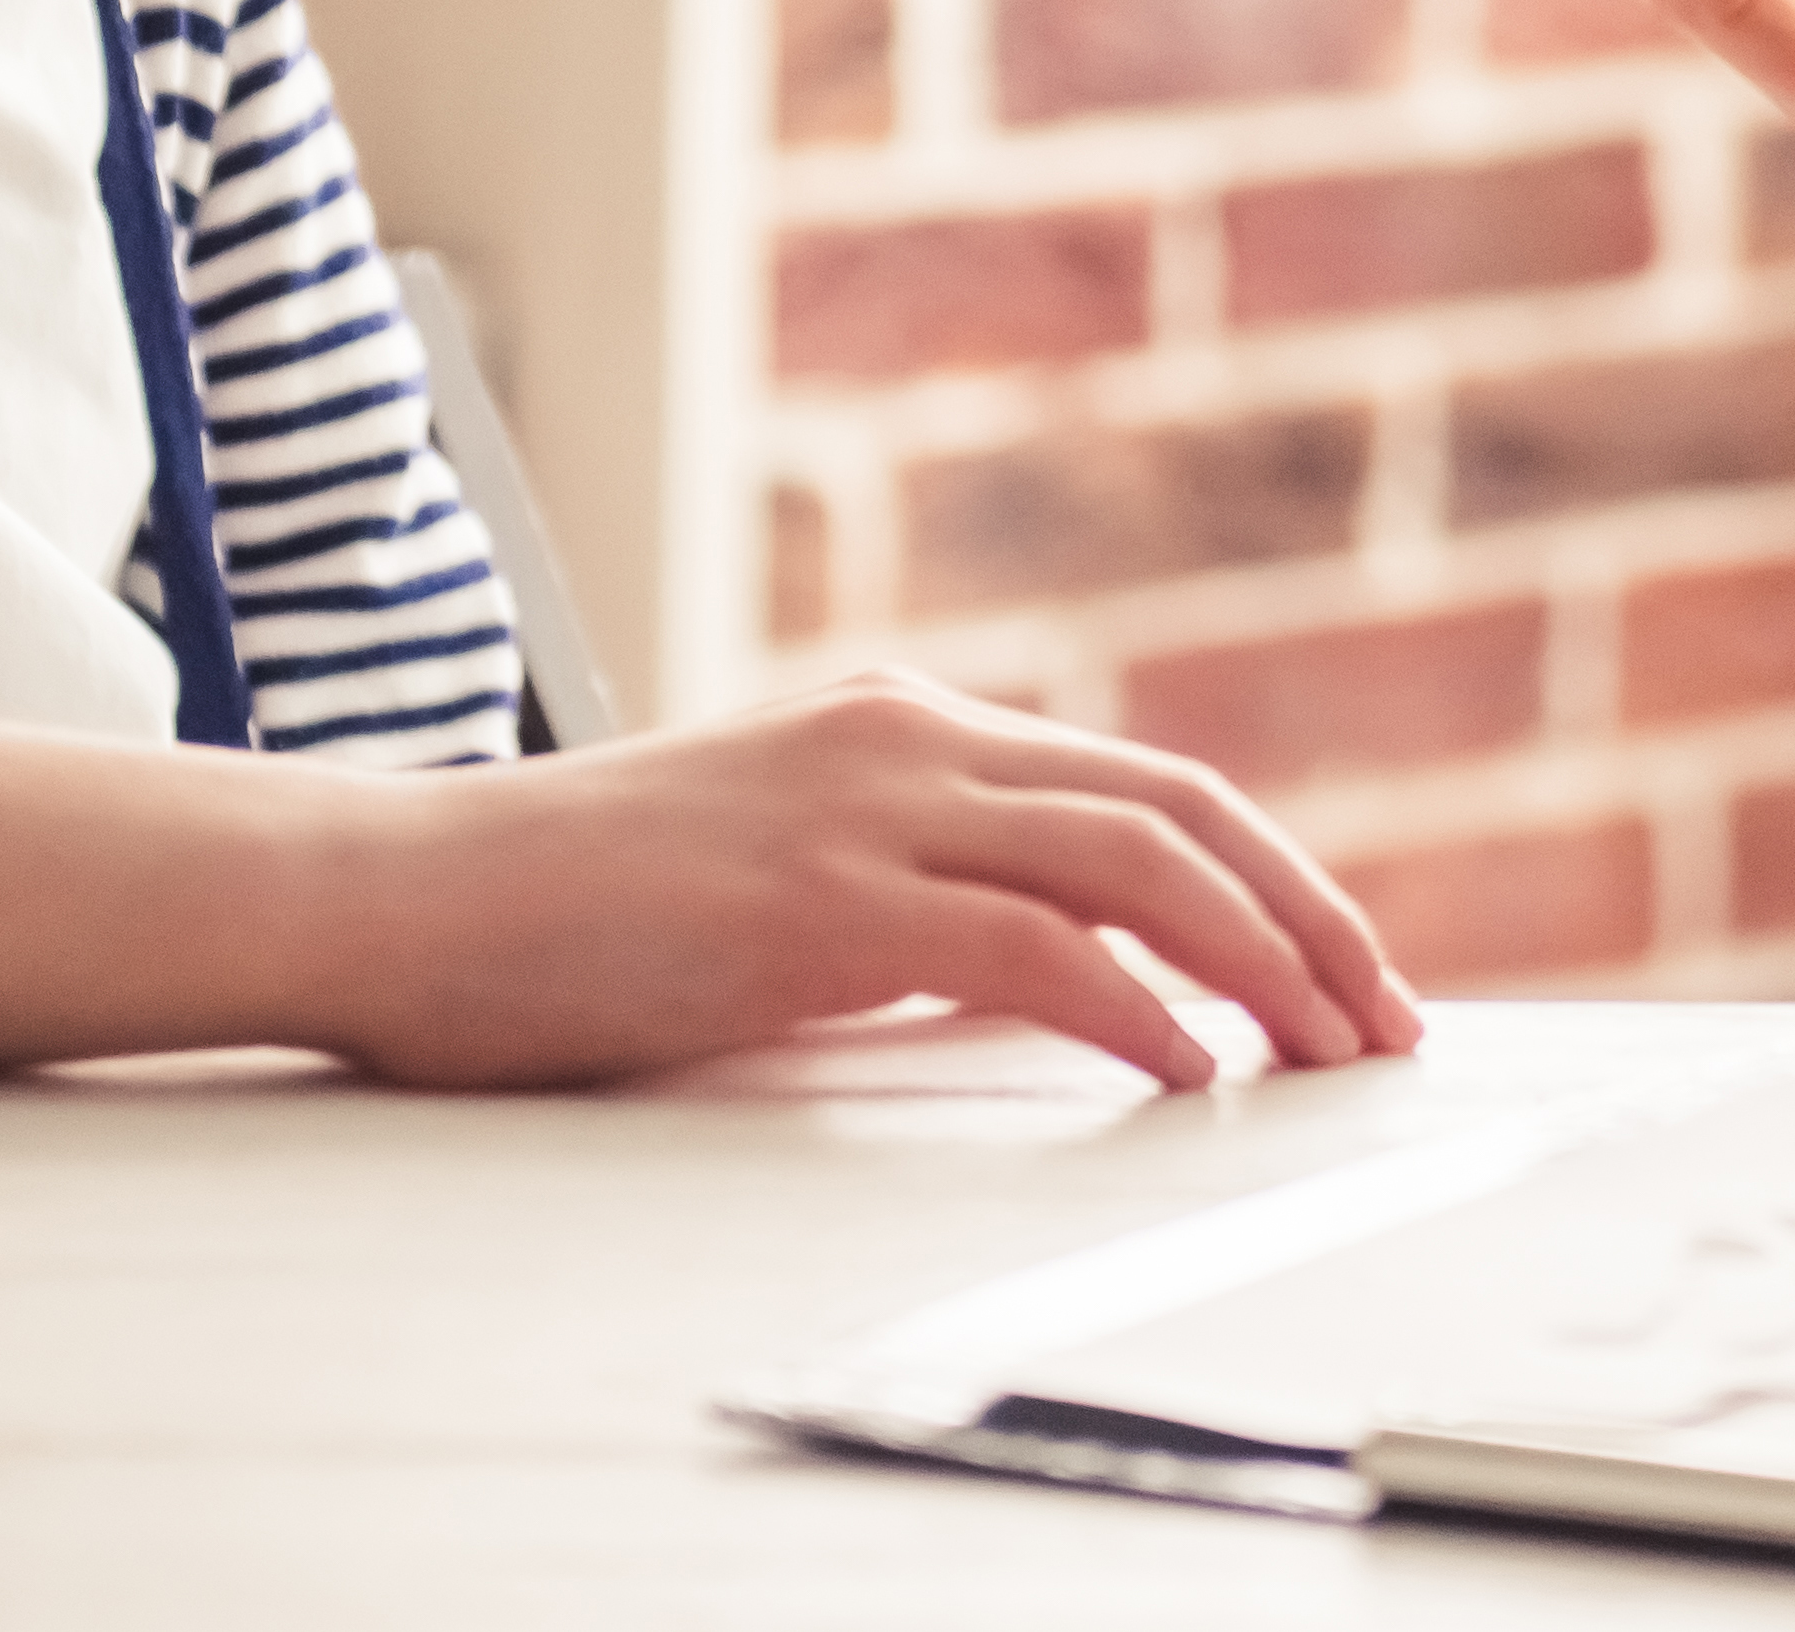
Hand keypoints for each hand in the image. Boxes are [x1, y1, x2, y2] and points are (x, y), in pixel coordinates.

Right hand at [331, 670, 1425, 1094]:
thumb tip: (1055, 985)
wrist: (408, 892)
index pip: (1148, 788)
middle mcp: (912, 740)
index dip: (1268, 876)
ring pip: (1132, 861)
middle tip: (1386, 1019)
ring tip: (1324, 1051)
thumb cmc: (573, 911)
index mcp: (911, 728)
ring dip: (1256, 959)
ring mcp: (866, 808)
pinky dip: (1127, 1006)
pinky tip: (1181, 1067)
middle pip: (1179, 810)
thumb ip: (911, 902)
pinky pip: (1024, 944)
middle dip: (1306, 915)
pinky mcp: (817, 899)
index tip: (1342, 970)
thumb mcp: (784, 879)